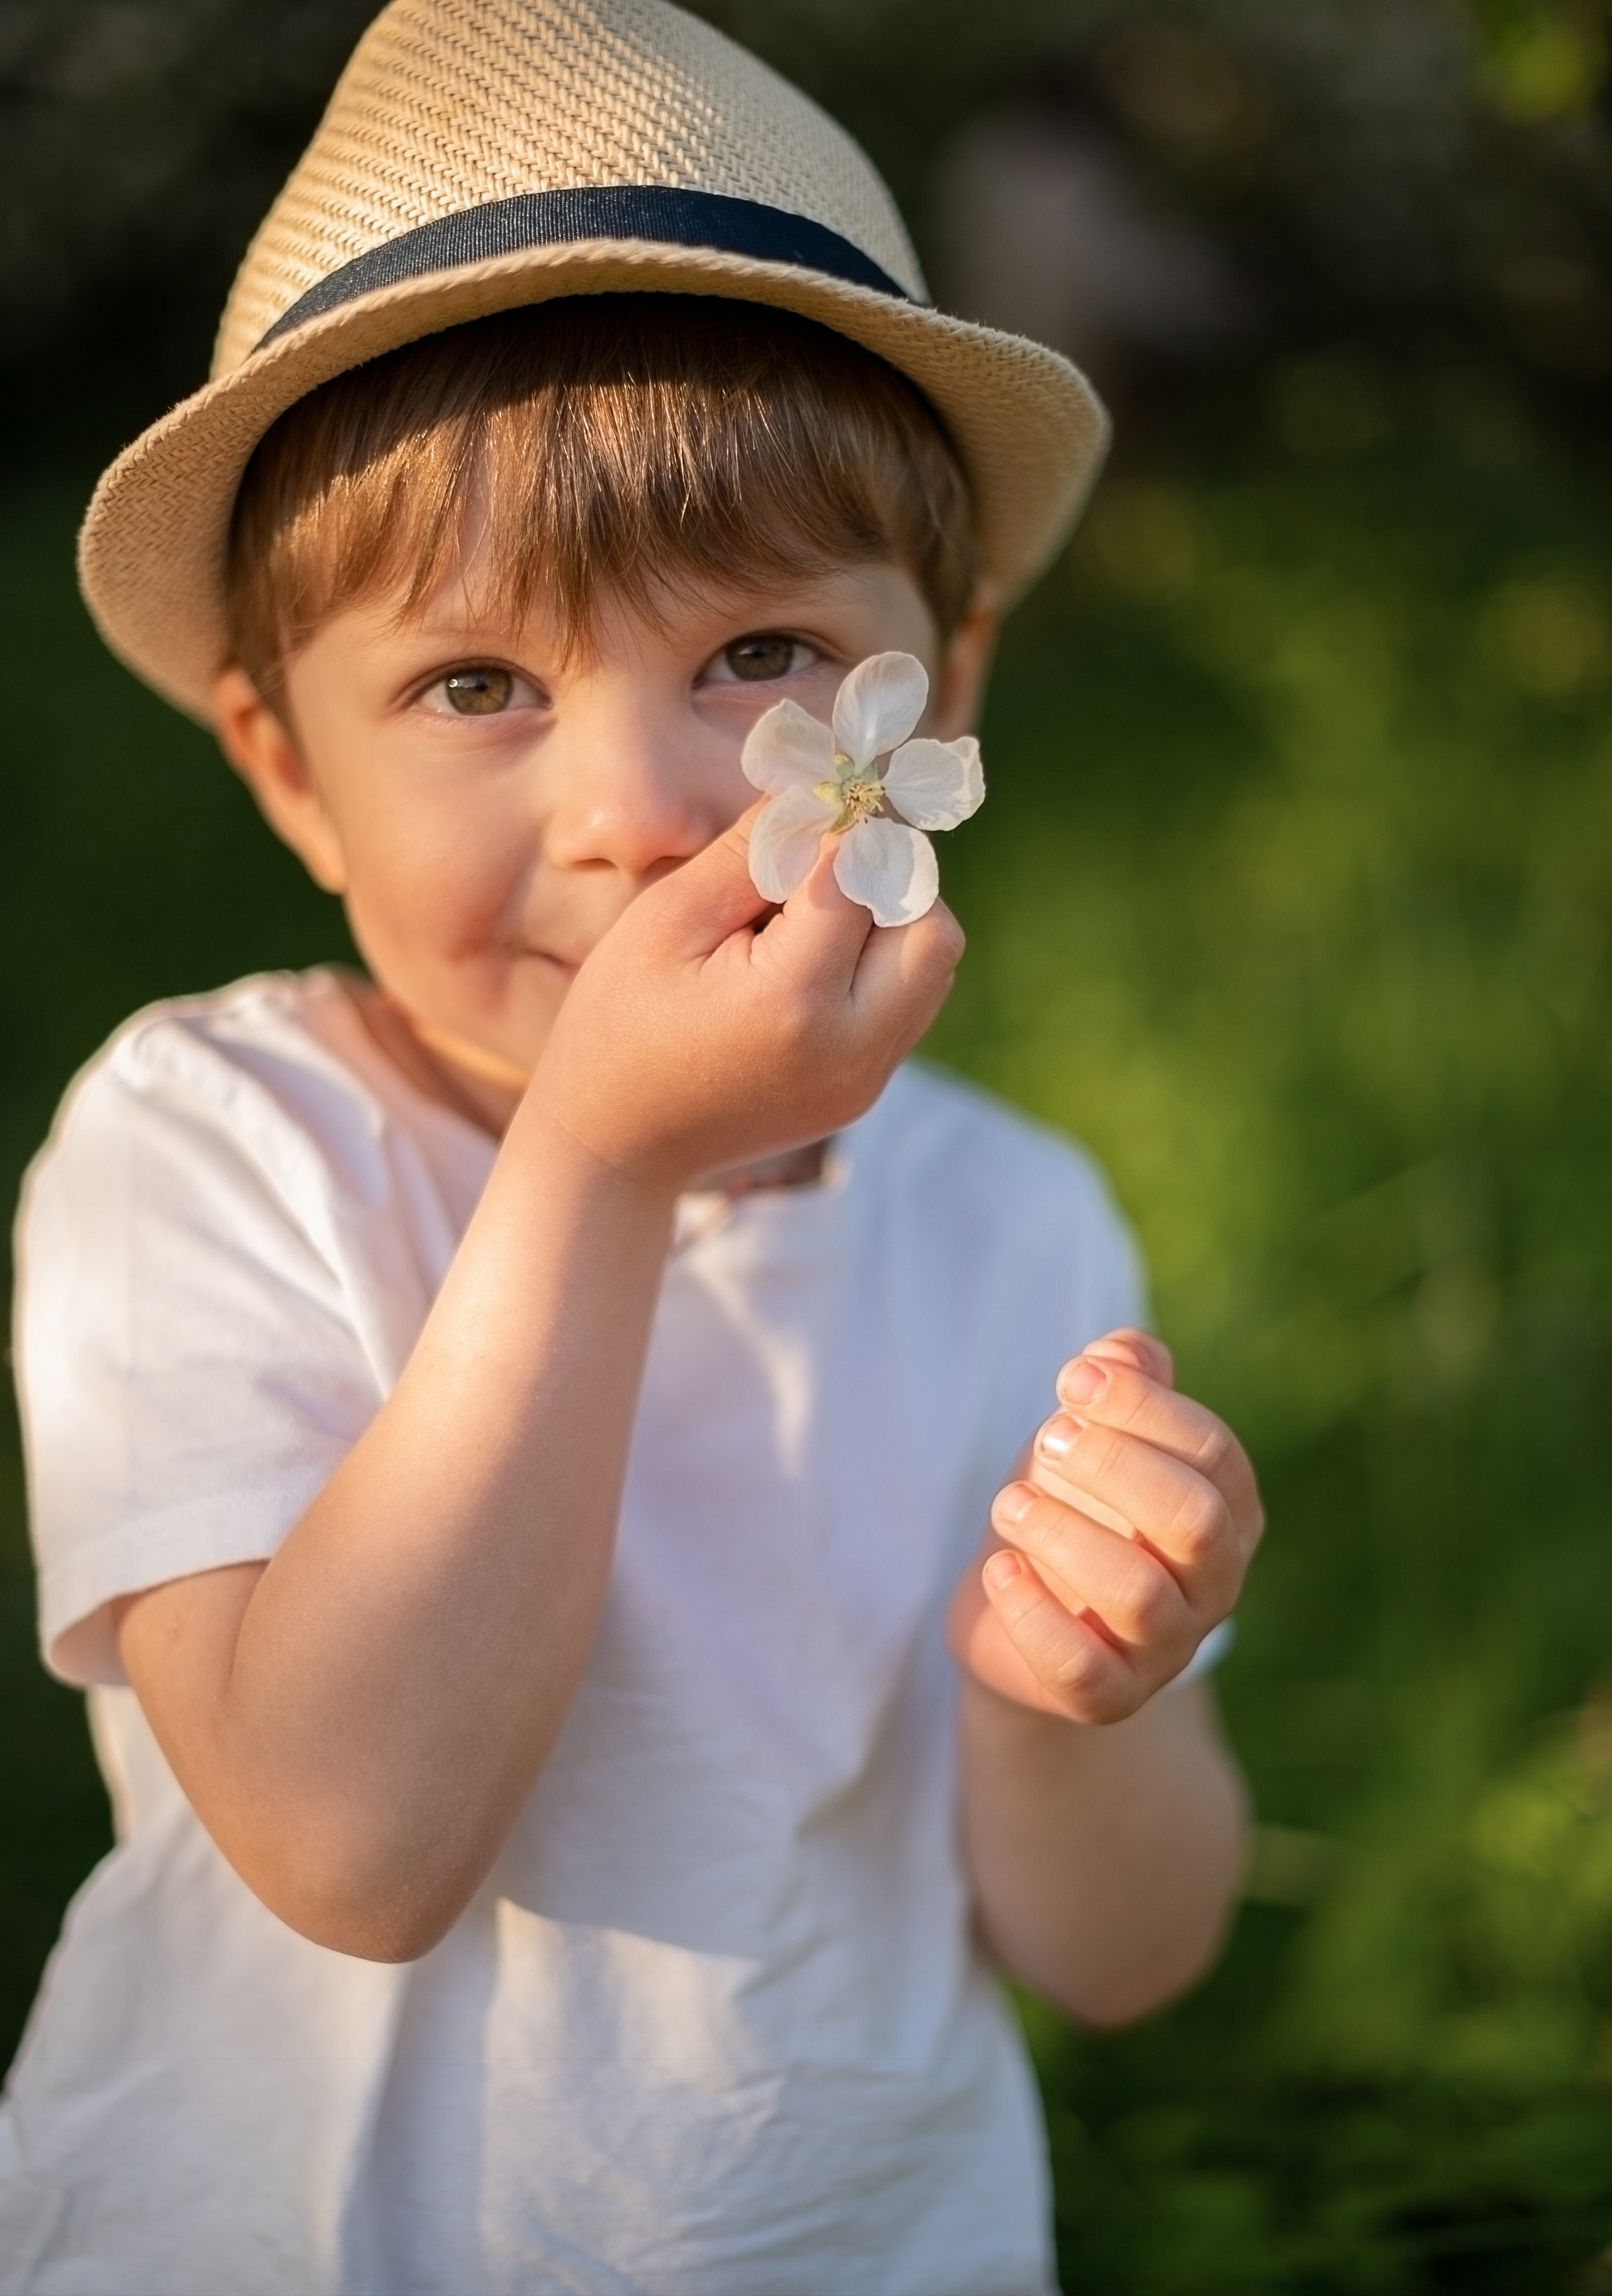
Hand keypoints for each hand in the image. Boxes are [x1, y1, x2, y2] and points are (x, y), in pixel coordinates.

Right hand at [527, 803, 962, 1191]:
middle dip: (884, 877)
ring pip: (933, 963)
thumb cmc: (618, 1024)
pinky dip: (877, 964)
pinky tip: (807, 964)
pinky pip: (909, 1002)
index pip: (862, 873)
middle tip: (813, 871)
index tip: (806, 807)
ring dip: (889, 920)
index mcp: (796, 1000)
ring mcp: (867, 1077)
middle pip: (931, 925)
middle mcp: (852, 1046)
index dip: (837, 825)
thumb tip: (821, 791)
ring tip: (806, 921)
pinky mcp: (865, 1090)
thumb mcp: (667, 921)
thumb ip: (752, 852)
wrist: (614, 1148)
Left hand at [947, 1331, 1262, 1724]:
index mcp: (1228, 1508)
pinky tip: (1000, 1569)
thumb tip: (1125, 1351)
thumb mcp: (1091, 1430)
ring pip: (1138, 1595)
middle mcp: (1214, 1582)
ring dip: (1064, 1534)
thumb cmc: (1072, 1501)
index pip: (1213, 1452)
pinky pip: (1083, 1670)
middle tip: (1048, 1437)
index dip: (1142, 1406)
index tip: (1072, 1377)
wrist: (1020, 1602)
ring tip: (1009, 1502)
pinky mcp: (1108, 1697)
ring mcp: (1167, 1648)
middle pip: (1195, 1521)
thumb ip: (1119, 1379)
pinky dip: (1034, 1614)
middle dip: (1115, 1466)